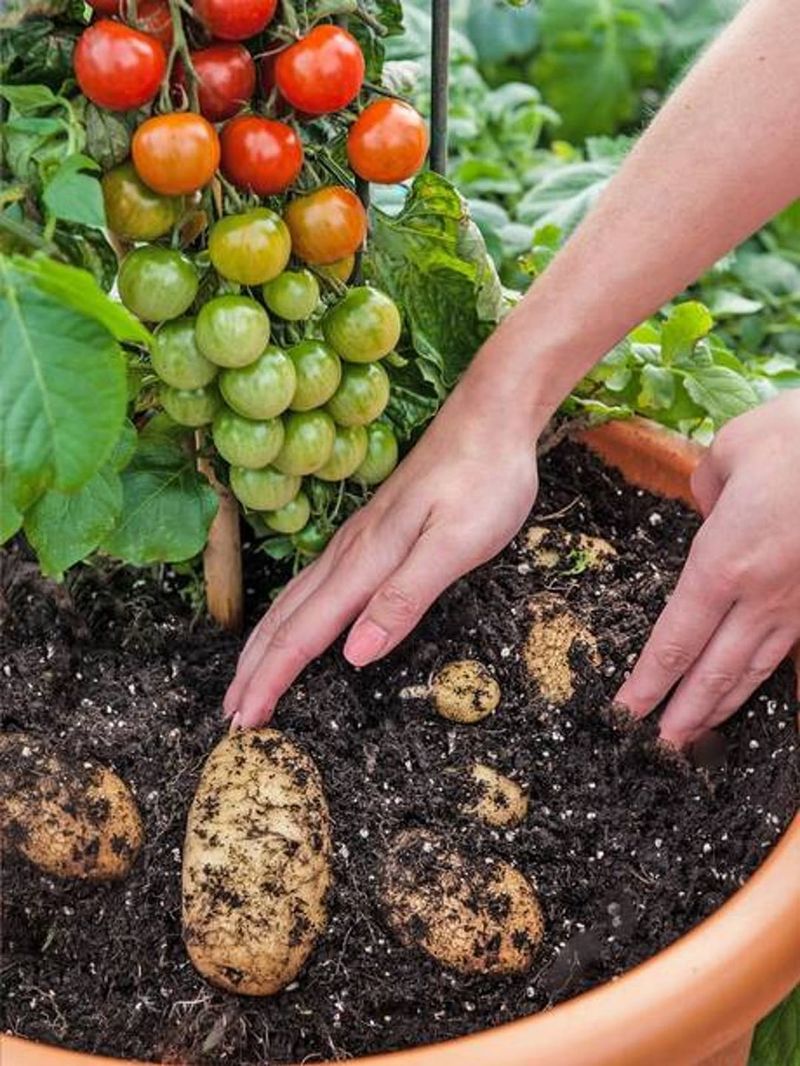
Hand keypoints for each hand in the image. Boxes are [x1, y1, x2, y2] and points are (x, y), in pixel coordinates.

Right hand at [223, 380, 540, 728]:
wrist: (490, 418)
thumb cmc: (482, 480)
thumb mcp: (455, 545)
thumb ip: (403, 599)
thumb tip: (354, 656)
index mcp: (365, 561)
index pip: (303, 633)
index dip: (271, 679)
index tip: (244, 721)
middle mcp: (350, 552)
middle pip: (286, 620)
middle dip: (253, 669)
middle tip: (230, 715)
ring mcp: (356, 541)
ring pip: (294, 601)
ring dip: (265, 645)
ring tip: (246, 679)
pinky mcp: (370, 534)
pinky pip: (313, 585)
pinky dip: (290, 617)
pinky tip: (293, 622)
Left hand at [616, 390, 799, 745]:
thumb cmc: (796, 437)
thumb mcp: (730, 452)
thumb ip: (707, 489)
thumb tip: (709, 509)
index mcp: (723, 563)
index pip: (675, 640)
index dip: (649, 682)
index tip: (626, 713)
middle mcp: (762, 595)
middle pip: (713, 670)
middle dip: (683, 714)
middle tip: (659, 750)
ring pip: (755, 668)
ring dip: (722, 705)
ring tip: (698, 733)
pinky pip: (791, 650)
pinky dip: (768, 677)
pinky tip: (756, 691)